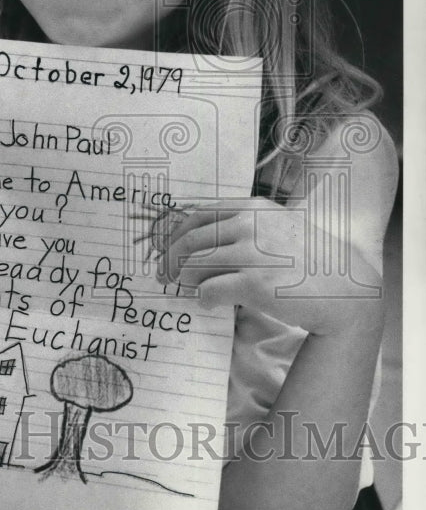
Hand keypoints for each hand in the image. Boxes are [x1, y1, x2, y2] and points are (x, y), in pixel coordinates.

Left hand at [156, 197, 383, 335]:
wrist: (346, 289)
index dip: (175, 232)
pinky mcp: (254, 284)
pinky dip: (203, 298)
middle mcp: (250, 225)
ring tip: (183, 288)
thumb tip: (202, 238)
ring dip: (183, 278)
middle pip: (189, 239)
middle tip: (162, 273)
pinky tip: (209, 302)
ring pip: (194, 264)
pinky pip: (209, 290)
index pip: (198, 214)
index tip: (165, 246)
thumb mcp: (279, 226)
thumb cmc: (310, 261)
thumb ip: (245, 225)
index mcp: (253, 207)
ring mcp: (252, 254)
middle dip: (169, 258)